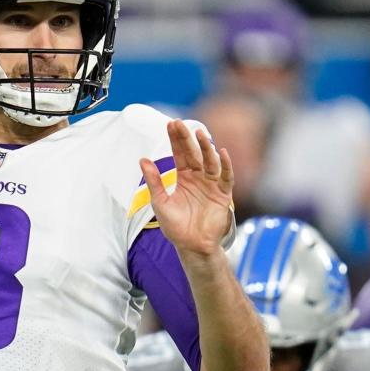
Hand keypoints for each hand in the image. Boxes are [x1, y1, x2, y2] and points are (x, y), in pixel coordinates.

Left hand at [139, 119, 233, 256]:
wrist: (192, 246)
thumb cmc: (175, 226)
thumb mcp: (160, 202)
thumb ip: (154, 181)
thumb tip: (142, 160)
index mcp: (184, 178)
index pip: (180, 154)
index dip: (175, 139)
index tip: (170, 124)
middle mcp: (199, 178)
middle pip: (193, 153)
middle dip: (187, 139)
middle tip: (179, 123)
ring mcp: (212, 185)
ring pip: (210, 162)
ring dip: (205, 148)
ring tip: (199, 134)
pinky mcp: (223, 195)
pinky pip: (226, 177)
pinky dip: (225, 165)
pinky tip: (221, 152)